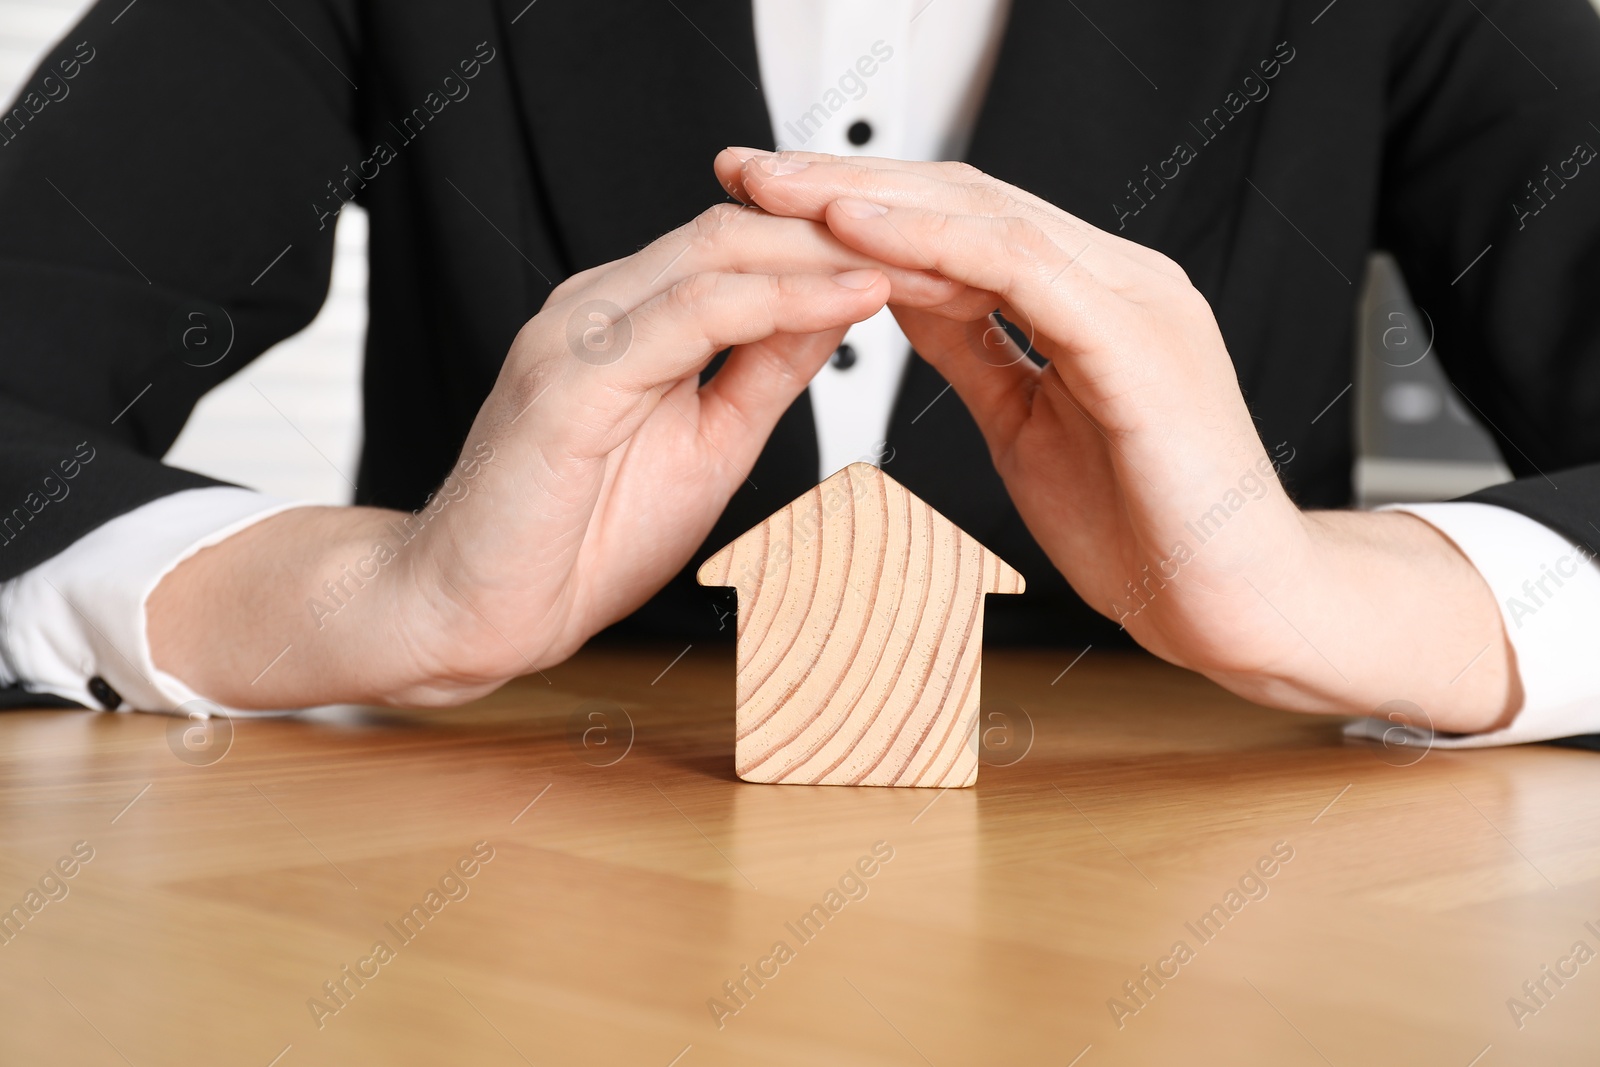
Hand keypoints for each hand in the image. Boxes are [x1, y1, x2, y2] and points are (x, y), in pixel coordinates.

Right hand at [149, 204, 980, 708]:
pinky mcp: (569, 380)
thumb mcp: (707, 444)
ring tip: (929, 260)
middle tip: (958, 247)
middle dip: (857, 234)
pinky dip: (778, 300)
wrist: (472, 612)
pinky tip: (850, 296)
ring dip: (835, 253)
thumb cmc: (576, 537)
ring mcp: (581, 333)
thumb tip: (834, 314)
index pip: (756, 246)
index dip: (851, 246)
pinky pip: (690, 317)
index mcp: (635, 316)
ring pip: (723, 253)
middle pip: (749, 229)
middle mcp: (603, 303)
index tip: (943, 263)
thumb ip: (761, 371)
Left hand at [718, 149, 1517, 730]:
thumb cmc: (1143, 525)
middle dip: (843, 179)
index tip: (764, 204)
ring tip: (776, 187)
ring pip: (981, 216)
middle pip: (960, 199)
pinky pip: (1017, 270)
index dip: (858, 205)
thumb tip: (902, 299)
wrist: (1236, 603)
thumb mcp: (1024, 420)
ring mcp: (1130, 297)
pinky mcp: (1136, 339)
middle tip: (743, 170)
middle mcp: (1112, 276)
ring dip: (867, 197)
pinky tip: (852, 229)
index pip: (958, 222)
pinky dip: (929, 244)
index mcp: (1086, 295)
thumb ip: (973, 348)